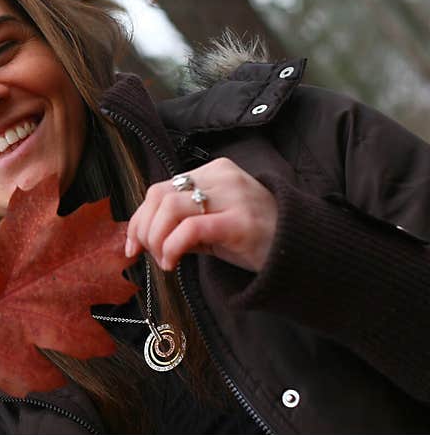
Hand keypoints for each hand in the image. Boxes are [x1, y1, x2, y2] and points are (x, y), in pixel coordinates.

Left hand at [126, 157, 277, 272]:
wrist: (302, 249)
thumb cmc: (254, 236)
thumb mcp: (213, 221)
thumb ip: (180, 223)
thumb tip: (142, 237)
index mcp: (212, 172)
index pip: (160, 189)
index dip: (138, 218)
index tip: (132, 246)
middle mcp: (221, 178)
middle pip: (159, 196)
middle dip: (144, 229)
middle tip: (149, 255)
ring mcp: (232, 197)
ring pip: (170, 208)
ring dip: (157, 239)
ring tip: (164, 260)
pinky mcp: (240, 222)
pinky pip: (191, 229)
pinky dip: (172, 247)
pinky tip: (173, 262)